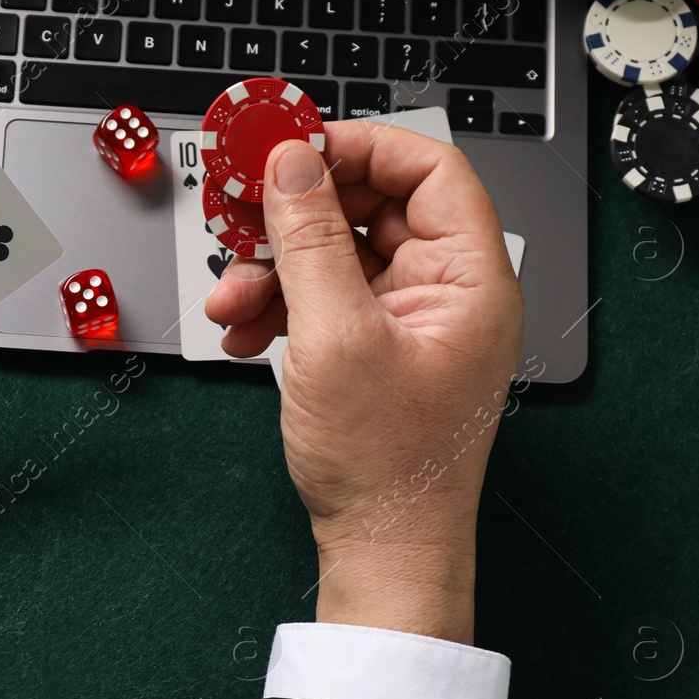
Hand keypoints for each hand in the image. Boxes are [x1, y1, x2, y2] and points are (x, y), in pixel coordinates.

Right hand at [205, 124, 523, 644]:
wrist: (382, 552)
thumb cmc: (387, 466)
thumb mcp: (334, 337)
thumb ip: (311, 241)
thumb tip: (292, 164)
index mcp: (469, 280)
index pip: (429, 171)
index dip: (360, 148)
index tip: (294, 146)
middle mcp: (445, 294)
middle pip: (371, 210)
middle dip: (296, 216)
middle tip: (242, 211)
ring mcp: (407, 324)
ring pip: (336, 256)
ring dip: (273, 268)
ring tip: (229, 298)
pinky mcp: (372, 352)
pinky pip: (323, 300)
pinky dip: (278, 306)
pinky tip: (242, 330)